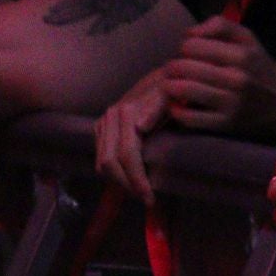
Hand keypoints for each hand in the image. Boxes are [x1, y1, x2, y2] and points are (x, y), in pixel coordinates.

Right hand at [95, 68, 168, 203]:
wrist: (166, 77)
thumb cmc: (175, 90)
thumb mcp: (173, 96)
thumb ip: (158, 108)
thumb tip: (140, 126)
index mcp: (126, 113)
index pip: (126, 155)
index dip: (136, 179)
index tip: (150, 197)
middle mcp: (110, 117)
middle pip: (109, 163)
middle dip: (127, 185)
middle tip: (148, 199)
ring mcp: (103, 122)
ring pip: (102, 163)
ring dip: (119, 181)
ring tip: (141, 192)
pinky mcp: (101, 127)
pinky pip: (101, 157)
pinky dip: (113, 172)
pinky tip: (130, 179)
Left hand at [161, 16, 275, 134]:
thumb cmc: (260, 68)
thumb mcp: (249, 39)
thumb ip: (221, 25)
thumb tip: (189, 33)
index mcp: (241, 54)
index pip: (192, 45)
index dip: (184, 47)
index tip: (187, 54)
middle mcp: (236, 78)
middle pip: (183, 66)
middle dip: (172, 67)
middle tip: (174, 70)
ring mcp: (230, 102)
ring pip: (182, 90)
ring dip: (168, 86)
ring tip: (171, 85)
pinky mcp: (224, 124)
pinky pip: (188, 117)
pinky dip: (176, 110)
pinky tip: (178, 105)